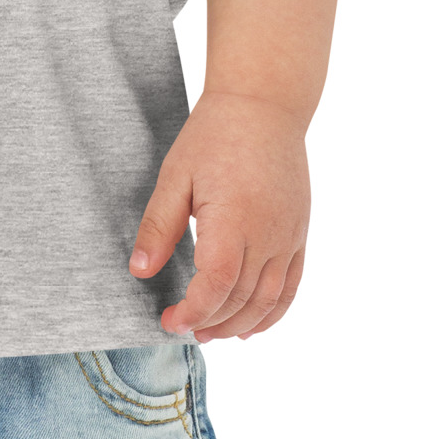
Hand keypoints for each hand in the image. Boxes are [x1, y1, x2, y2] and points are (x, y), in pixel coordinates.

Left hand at [128, 91, 309, 341]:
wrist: (264, 106)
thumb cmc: (215, 134)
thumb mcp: (175, 175)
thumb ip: (159, 226)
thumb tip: (139, 270)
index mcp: (233, 220)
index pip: (217, 286)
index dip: (193, 312)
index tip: (169, 320)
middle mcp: (267, 234)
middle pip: (242, 300)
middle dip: (211, 324)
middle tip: (183, 329)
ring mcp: (288, 236)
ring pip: (269, 300)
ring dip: (239, 325)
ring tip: (211, 333)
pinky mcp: (299, 232)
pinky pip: (291, 285)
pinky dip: (273, 312)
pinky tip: (252, 325)